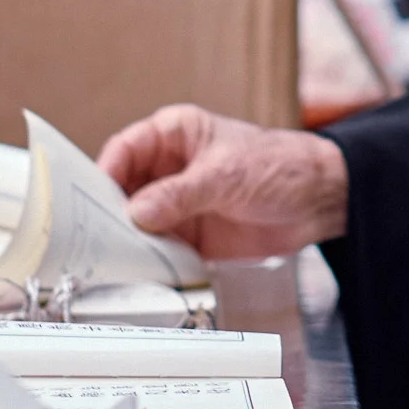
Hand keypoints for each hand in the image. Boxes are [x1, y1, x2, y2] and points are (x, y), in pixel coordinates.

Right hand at [99, 104, 347, 258]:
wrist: (318, 201)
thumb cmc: (280, 165)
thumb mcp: (227, 174)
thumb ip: (181, 194)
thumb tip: (138, 212)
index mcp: (173, 135)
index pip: (125, 150)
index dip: (104, 172)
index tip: (89, 198)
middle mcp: (168, 169)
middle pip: (121, 190)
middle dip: (107, 212)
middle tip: (91, 237)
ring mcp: (176, 204)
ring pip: (135, 223)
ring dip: (125, 241)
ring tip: (110, 261)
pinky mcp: (188, 235)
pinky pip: (157, 249)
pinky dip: (148, 261)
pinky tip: (139, 273)